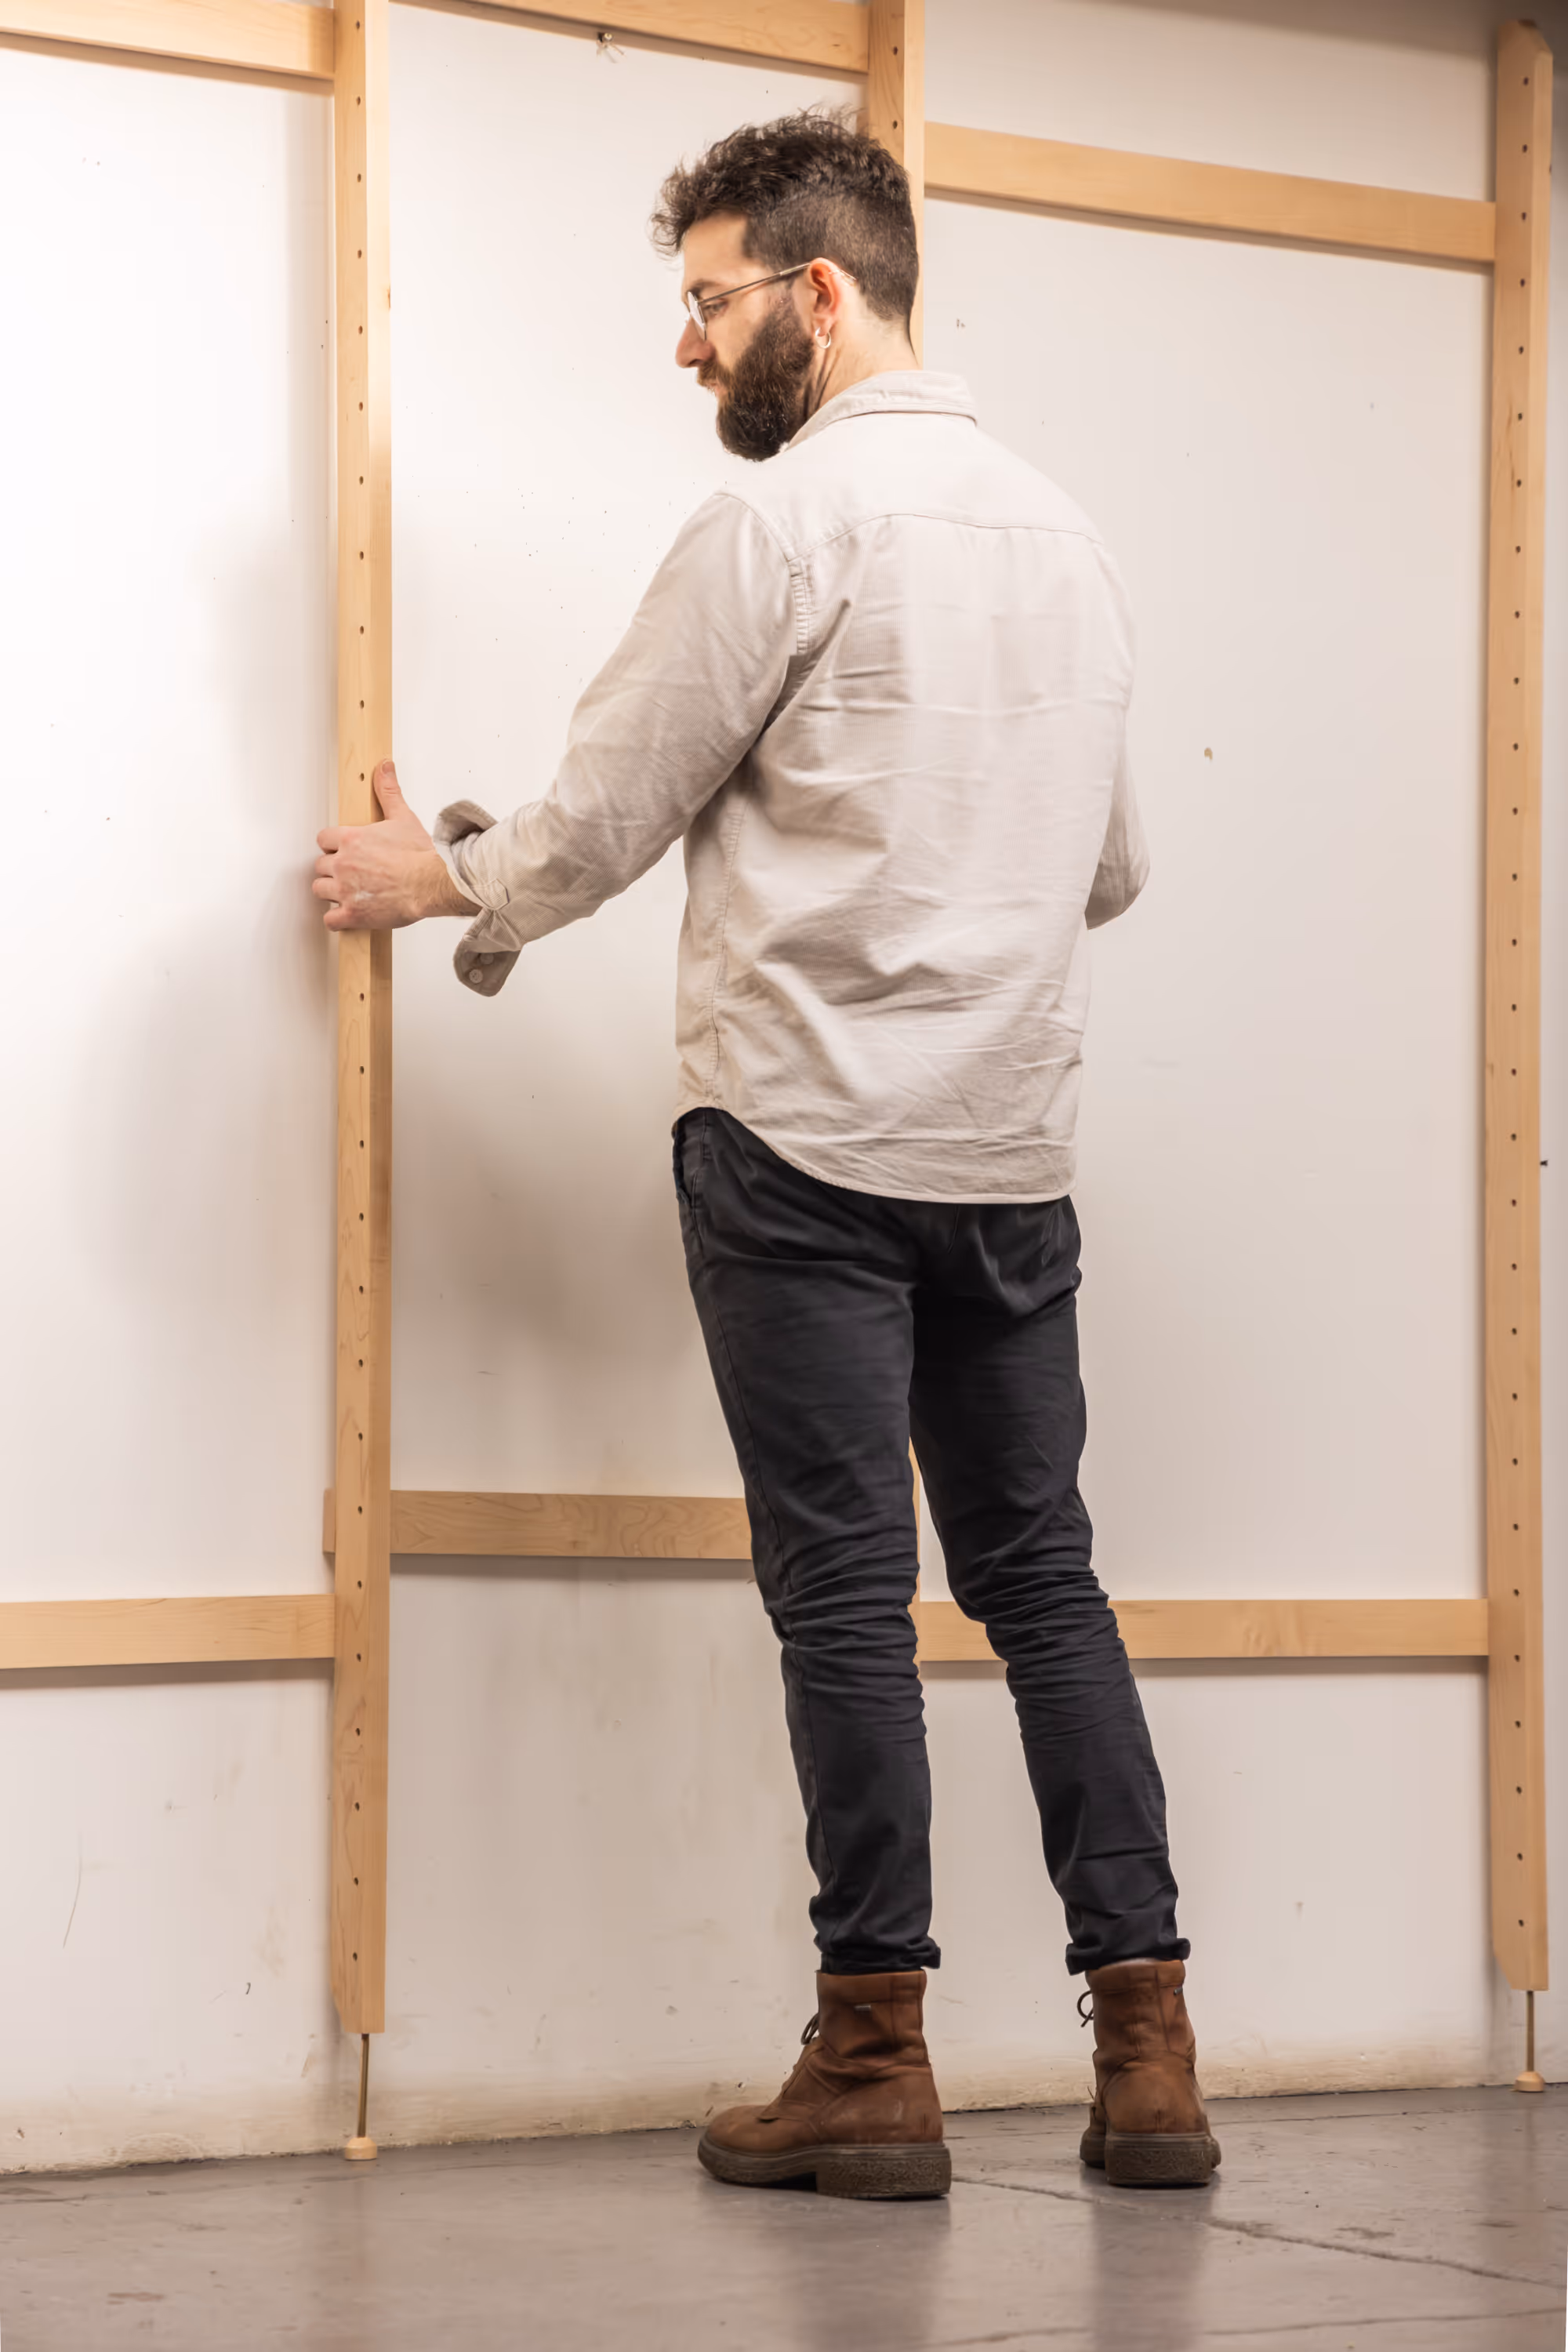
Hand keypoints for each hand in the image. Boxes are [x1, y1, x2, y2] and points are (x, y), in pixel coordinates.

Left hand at [313, 761, 477, 929]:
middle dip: (333, 869)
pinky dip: (336, 919)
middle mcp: (342, 864)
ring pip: (320, 890)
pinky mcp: (352, 914)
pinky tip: (347, 915)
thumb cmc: (418, 855)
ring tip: (347, 892)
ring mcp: (345, 890)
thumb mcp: (402, 817)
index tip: (342, 850)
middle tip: (349, 872)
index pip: (323, 839)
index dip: (333, 845)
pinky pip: (330, 920)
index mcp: (350, 840)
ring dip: (331, 892)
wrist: (430, 884)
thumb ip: (388, 791)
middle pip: (320, 865)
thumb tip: (384, 767)